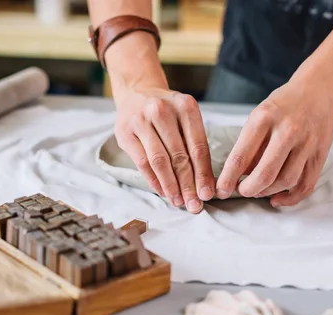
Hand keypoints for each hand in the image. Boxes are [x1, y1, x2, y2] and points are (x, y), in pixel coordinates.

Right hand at [113, 86, 215, 212]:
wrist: (137, 91)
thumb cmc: (167, 111)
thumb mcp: (185, 117)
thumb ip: (194, 143)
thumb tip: (204, 183)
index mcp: (186, 106)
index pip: (198, 146)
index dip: (203, 174)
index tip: (207, 194)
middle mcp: (163, 110)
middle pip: (180, 156)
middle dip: (188, 184)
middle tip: (194, 205)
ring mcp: (142, 120)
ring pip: (160, 161)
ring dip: (170, 185)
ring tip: (178, 201)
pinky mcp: (125, 131)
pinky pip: (141, 162)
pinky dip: (153, 179)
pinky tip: (162, 191)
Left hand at [215, 80, 332, 206]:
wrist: (319, 90)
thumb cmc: (282, 106)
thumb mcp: (258, 116)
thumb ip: (249, 146)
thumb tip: (237, 177)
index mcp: (264, 118)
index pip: (240, 157)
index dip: (228, 179)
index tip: (220, 190)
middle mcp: (287, 130)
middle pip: (265, 174)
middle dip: (248, 190)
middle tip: (240, 192)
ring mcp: (307, 143)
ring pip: (285, 181)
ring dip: (267, 193)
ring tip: (257, 191)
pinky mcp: (320, 153)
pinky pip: (306, 185)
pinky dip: (290, 198)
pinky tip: (276, 199)